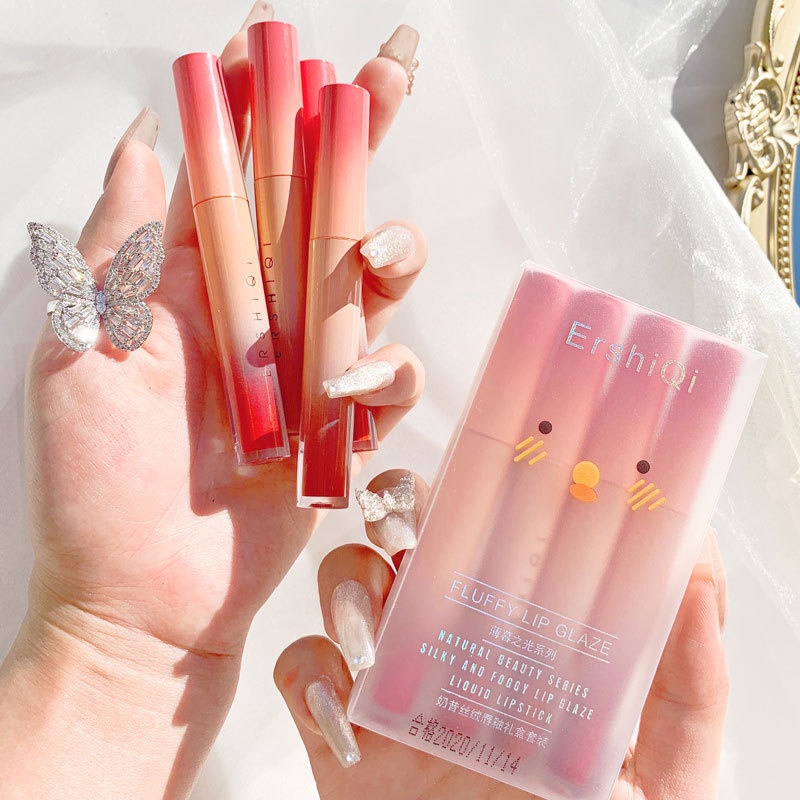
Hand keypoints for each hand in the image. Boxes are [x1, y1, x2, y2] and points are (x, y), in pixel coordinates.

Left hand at [0, 7, 423, 797]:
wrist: (147, 599)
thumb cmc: (99, 485)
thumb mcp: (81, 354)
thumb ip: (118, 251)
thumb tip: (144, 144)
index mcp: (188, 288)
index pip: (231, 176)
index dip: (257, 107)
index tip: (277, 42)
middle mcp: (254, 314)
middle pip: (317, 205)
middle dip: (356, 135)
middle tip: (391, 72)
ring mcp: (304, 366)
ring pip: (369, 281)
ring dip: (388, 250)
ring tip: (377, 256)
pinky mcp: (341, 422)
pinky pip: (388, 375)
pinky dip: (385, 369)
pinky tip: (354, 384)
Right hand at [276, 470, 728, 799]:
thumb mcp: (664, 770)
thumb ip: (687, 683)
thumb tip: (696, 571)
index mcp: (522, 627)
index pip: (496, 527)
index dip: (481, 480)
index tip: (483, 458)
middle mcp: (454, 634)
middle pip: (409, 532)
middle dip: (395, 509)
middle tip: (406, 529)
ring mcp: (393, 676)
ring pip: (346, 580)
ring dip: (344, 586)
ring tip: (370, 638)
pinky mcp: (340, 726)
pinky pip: (300, 668)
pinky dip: (307, 675)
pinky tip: (341, 715)